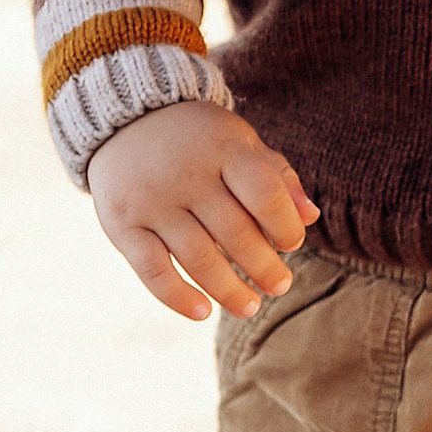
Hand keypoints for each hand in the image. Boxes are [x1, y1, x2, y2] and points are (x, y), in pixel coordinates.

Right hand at [87, 101, 318, 321]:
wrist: (126, 118)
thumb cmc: (199, 139)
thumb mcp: (240, 142)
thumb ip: (277, 176)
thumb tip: (310, 217)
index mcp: (223, 147)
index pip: (265, 194)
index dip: (286, 227)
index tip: (292, 244)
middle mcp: (186, 173)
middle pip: (235, 233)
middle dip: (264, 268)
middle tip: (280, 286)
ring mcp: (151, 200)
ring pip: (198, 258)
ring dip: (229, 291)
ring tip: (250, 307)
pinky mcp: (122, 223)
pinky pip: (152, 270)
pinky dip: (178, 297)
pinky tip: (203, 312)